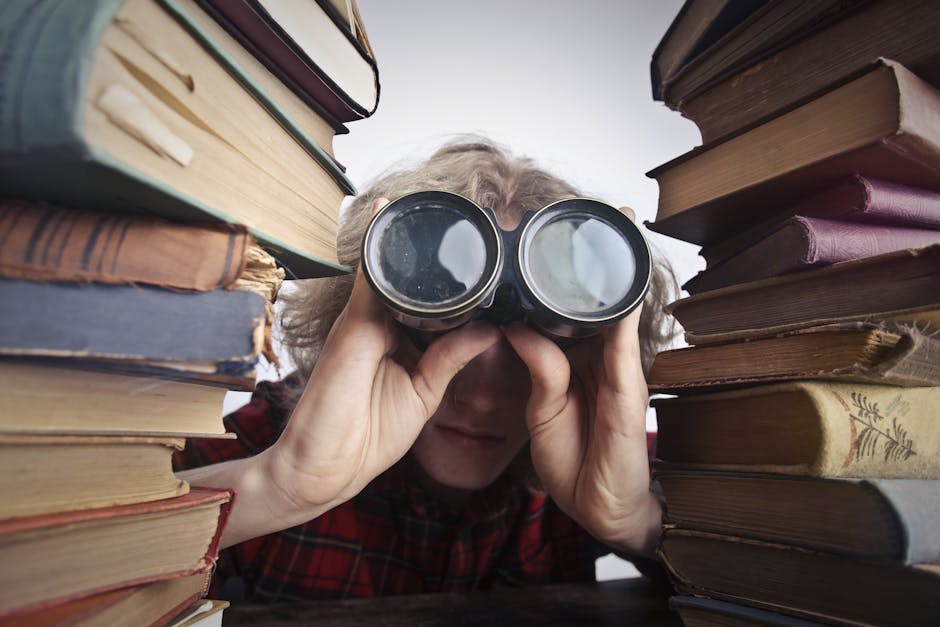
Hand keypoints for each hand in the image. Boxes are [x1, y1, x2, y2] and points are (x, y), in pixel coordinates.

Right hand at [266, 199, 501, 514]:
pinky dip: (379, 246)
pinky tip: (390, 213)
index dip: (455, 280)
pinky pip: (369, 276)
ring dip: (413, 240)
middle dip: (437, 252)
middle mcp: (379, 322)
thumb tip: (491, 329)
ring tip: (447, 205)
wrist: (323, 467)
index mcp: (398, 339)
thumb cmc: (367, 436)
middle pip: (412, 278)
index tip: (487, 256)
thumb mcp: (423, 394)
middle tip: (476, 220)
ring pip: (391, 268)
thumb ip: (450, 358)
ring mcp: (364, 319)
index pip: (430, 300)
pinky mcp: (353, 324)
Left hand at [503, 208, 661, 557]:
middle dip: (598, 257)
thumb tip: (516, 326)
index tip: (549, 234)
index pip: (568, 306)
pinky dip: (625, 313)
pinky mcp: (628, 389)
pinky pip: (624, 345)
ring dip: (616, 271)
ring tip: (616, 226)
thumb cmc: (573, 457)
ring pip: (618, 310)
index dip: (561, 273)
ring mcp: (618, 368)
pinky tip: (621, 284)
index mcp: (577, 357)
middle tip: (594, 210)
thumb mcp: (543, 406)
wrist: (599, 505)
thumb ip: (538, 365)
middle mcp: (600, 355)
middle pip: (599, 298)